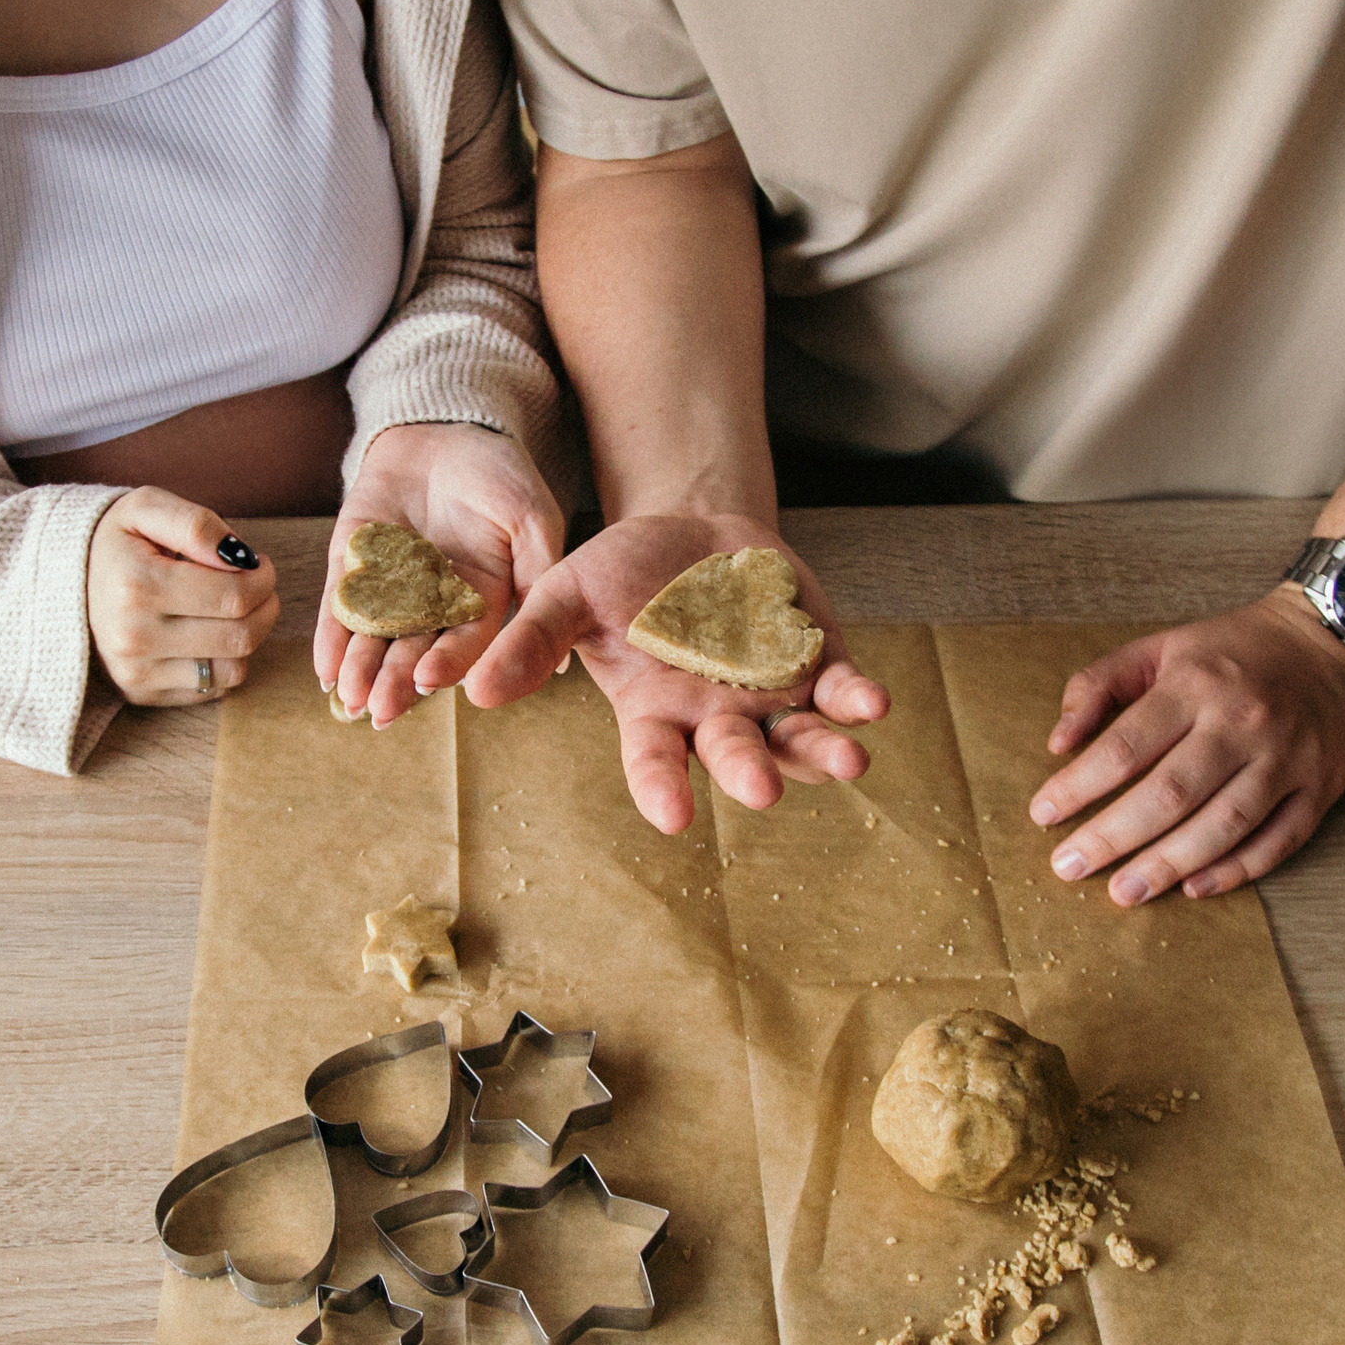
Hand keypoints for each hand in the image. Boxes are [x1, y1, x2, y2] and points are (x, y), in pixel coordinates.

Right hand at [86, 486, 278, 704]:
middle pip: (240, 636)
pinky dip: (222, 662)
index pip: (233, 595)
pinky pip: (211, 689)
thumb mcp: (147, 509)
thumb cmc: (116, 542)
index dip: (262, 578)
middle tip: (259, 585)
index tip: (259, 564)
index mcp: (137, 586)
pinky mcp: (142, 694)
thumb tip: (239, 557)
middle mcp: (134, 637)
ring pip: (233, 669)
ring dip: (248, 637)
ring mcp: (136, 672)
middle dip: (265, 607)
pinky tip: (206, 634)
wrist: (63, 581)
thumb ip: (195, 525)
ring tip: (234, 609)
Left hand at [314, 423, 563, 727]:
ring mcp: (391, 589)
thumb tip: (561, 661)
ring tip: (350, 697)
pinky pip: (340, 608)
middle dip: (396, 682)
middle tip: (380, 711)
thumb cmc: (497, 472)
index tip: (430, 681)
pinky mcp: (352, 567)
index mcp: (483, 603)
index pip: (465, 645)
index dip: (448, 665)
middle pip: (415, 652)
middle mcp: (435, 606)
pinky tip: (324, 669)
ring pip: (375, 639)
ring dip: (361, 671)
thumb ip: (541, 576)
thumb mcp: (531, 517)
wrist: (443, 426)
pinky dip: (331, 638)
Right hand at [464, 512, 890, 831]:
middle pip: (735, 757)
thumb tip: (472, 693)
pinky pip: (839, 693)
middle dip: (749, 773)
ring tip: (848, 762)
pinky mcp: (818, 665)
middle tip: (760, 790)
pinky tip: (872, 704)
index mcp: (653, 715)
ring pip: (799, 739)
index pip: (654, 763)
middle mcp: (716, 719)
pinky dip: (856, 701)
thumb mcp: (567, 596)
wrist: (691, 527)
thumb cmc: (622, 574)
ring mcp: (771, 696)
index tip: (673, 816)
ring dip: (823, 753)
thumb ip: (531, 642)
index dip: (662, 789)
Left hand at [1028, 587, 1344, 903]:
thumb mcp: (1160, 646)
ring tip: (1125, 892)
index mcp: (1195, 685)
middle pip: (1169, 794)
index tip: (1043, 815)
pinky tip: (1195, 888)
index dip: (1079, 786)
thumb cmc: (1236, 649)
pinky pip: (1279, 840)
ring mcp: (1287, 760)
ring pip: (1224, 824)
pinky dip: (1237, 869)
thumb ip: (1098, 685)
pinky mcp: (1322, 788)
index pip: (1125, 747)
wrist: (1337, 640)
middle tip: (1069, 868)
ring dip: (1170, 864)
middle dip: (1112, 837)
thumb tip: (1058, 742)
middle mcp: (1241, 724)